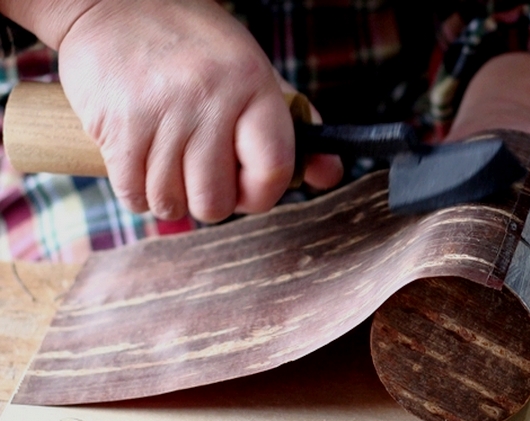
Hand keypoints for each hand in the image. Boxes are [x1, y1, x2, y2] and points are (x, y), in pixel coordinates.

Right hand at [54, 0, 340, 221]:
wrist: (112, 6)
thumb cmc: (193, 46)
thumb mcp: (252, 71)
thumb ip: (294, 126)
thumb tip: (330, 175)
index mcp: (252, 85)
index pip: (274, 169)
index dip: (262, 195)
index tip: (248, 190)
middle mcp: (209, 99)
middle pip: (217, 202)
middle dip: (211, 202)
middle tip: (202, 177)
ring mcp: (161, 114)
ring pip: (172, 204)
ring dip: (172, 198)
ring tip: (170, 166)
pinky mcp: (118, 127)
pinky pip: (134, 196)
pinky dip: (139, 193)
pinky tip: (142, 164)